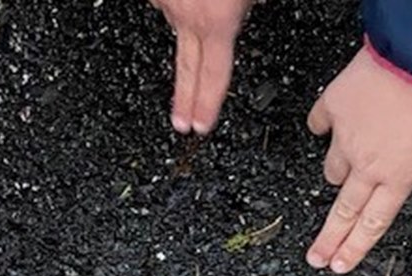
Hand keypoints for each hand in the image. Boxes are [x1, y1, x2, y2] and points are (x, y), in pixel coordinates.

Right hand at [149, 0, 251, 133]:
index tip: (202, 127)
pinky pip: (171, 4)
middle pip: (187, 70)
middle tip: (182, 124)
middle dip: (185, 100)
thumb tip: (244, 13)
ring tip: (207, 6)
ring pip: (180, 26)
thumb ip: (245, 8)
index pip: (215, 75)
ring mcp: (166, 4)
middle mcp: (186, 17)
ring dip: (193, 23)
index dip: (209, 105)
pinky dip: (183, 1)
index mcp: (216, 20)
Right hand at [305, 48, 411, 273]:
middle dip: (328, 240)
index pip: (373, 224)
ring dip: (340, 167)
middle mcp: (368, 164)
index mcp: (401, 176)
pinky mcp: (332, 108)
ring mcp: (346, 138)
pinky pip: (321, 123)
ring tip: (349, 158)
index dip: (354, 248)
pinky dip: (326, 124)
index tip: (338, 266)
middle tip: (315, 257)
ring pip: (332, 168)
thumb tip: (394, 162)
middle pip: (344, 212)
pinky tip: (333, 121)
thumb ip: (410, 159)